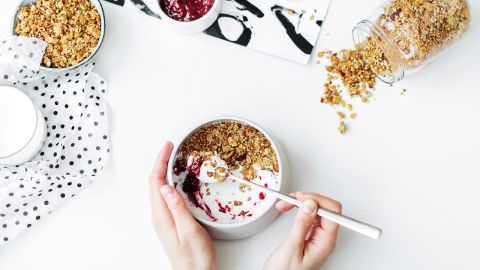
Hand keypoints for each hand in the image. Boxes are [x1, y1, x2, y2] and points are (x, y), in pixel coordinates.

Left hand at [149, 141, 215, 269]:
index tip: (168, 146)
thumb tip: (166, 186)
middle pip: (154, 182)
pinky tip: (176, 179)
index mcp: (162, 215)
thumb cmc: (195, 258)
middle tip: (170, 146)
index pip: (156, 182)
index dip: (160, 162)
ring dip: (163, 170)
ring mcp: (163, 218)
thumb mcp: (190, 231)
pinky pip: (165, 195)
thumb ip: (178, 208)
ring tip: (172, 157)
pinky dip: (168, 181)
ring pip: (159, 188)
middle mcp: (159, 215)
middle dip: (160, 162)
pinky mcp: (169, 221)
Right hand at [264, 192, 341, 269]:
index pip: (333, 212)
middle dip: (307, 199)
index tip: (301, 199)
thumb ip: (301, 224)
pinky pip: (309, 215)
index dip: (318, 201)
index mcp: (326, 242)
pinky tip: (289, 209)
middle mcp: (325, 238)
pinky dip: (298, 209)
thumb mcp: (291, 247)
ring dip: (301, 203)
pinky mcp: (310, 234)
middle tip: (291, 200)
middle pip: (325, 208)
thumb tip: (310, 204)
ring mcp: (318, 236)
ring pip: (316, 210)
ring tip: (286, 204)